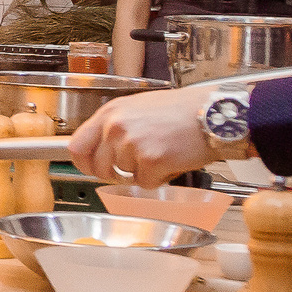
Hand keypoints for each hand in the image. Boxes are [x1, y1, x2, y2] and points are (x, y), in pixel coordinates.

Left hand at [70, 82, 219, 185]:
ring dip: (142, 172)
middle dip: (117, 173)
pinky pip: (146, 183)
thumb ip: (115, 126)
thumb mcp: (138, 108)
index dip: (84, 163)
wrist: (214, 113)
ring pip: (125, 175)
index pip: (76, 146)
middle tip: (138, 165)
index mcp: (110, 112)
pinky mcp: (151, 160)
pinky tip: (172, 160)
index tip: (92, 169)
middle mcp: (116, 127)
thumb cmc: (182, 111)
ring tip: (162, 153)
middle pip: (99, 167)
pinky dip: (160, 178)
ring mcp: (132, 143)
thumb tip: (99, 149)